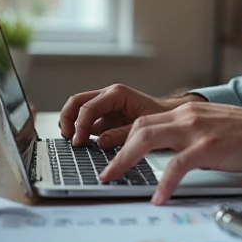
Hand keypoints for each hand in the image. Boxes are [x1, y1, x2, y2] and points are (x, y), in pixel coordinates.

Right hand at [58, 84, 198, 148]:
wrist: (172, 117)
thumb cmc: (162, 118)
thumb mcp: (143, 126)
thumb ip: (121, 134)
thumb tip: (101, 142)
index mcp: (117, 94)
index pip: (89, 107)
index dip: (80, 125)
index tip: (78, 142)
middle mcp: (108, 97)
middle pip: (77, 102)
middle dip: (68, 119)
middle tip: (68, 138)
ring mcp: (105, 107)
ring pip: (79, 110)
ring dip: (73, 125)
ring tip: (74, 142)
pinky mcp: (106, 118)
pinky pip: (89, 123)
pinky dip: (83, 132)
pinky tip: (85, 146)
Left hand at [100, 101, 241, 204]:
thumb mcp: (212, 127)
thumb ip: (190, 135)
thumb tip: (171, 155)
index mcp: (186, 112)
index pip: (145, 121)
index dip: (123, 138)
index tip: (110, 154)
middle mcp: (187, 116)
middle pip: (139, 128)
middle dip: (117, 150)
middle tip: (106, 172)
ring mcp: (196, 130)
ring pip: (148, 139)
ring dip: (126, 161)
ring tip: (113, 179)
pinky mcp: (208, 146)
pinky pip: (177, 165)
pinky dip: (164, 183)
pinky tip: (159, 198)